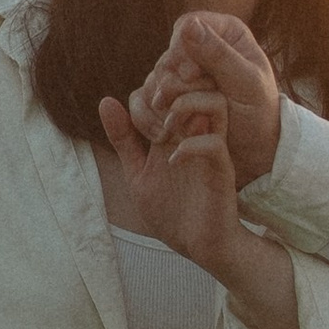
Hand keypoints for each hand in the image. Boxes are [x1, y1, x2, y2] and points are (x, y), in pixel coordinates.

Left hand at [95, 90, 245, 280]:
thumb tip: (105, 101)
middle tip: (149, 121)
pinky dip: (190, 147)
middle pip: (193, 81)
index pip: (167, 83)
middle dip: (164, 91)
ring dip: (183, 110)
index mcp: (178, 128)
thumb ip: (124, 139)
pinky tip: (171, 162)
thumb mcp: (137, 172)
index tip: (135, 123)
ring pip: (214, 102)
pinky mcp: (222, 170)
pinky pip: (214, 143)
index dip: (145, 92)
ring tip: (161, 134)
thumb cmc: (172, 211)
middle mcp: (198, 131)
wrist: (199, 247)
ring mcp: (212, 148)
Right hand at [129, 14, 282, 188]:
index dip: (182, 49)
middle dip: (175, 80)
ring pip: (156, 75)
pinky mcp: (173, 95)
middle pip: (169, 53)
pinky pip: (147, 96)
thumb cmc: (259, 114)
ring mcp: (186, 72)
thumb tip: (188, 24)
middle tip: (187, 104)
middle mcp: (204, 48)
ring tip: (179, 122)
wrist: (253, 150)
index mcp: (226, 33)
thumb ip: (219, 54)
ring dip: (164, 100)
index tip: (189, 75)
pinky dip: (152, 113)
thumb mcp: (246, 83)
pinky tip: (165, 131)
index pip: (187, 26)